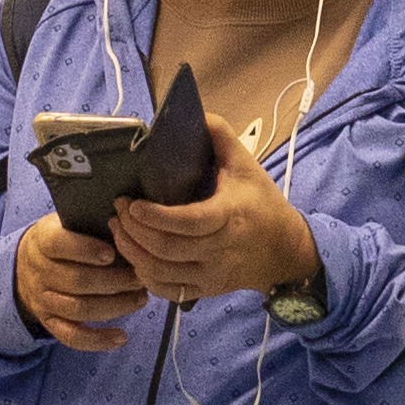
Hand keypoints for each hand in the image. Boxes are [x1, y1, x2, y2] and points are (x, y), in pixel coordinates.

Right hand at [11, 216, 147, 352]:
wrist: (23, 266)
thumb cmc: (59, 240)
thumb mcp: (65, 222)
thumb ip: (90, 223)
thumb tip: (129, 223)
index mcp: (43, 241)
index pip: (60, 245)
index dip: (86, 249)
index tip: (112, 253)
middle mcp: (40, 272)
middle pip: (77, 281)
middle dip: (114, 281)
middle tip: (140, 277)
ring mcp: (43, 300)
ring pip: (79, 309)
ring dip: (115, 306)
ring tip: (140, 299)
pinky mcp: (49, 322)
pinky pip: (72, 336)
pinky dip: (97, 340)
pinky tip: (121, 337)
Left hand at [110, 119, 322, 310]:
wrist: (286, 251)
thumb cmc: (263, 205)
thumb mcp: (247, 165)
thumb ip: (221, 137)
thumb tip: (195, 112)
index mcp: (229, 216)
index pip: (188, 222)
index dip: (155, 217)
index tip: (132, 203)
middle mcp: (219, 249)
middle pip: (167, 249)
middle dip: (134, 231)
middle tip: (118, 211)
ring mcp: (212, 274)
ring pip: (162, 273)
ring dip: (133, 253)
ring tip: (119, 230)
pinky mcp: (206, 290)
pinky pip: (169, 291)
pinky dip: (146, 278)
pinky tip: (135, 258)